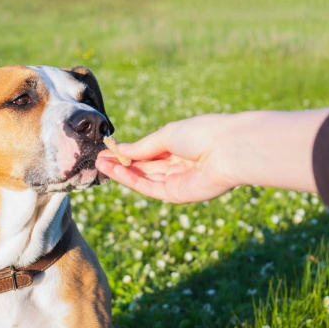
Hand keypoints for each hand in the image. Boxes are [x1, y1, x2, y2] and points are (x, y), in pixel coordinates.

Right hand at [96, 114, 238, 203]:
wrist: (230, 150)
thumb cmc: (203, 133)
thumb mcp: (167, 135)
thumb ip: (143, 147)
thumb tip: (120, 150)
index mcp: (180, 145)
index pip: (149, 151)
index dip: (128, 152)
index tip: (108, 149)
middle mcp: (179, 164)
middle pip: (144, 167)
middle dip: (121, 163)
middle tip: (98, 160)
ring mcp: (178, 180)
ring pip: (144, 178)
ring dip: (122, 172)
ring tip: (100, 165)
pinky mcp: (178, 194)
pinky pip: (150, 188)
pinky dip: (132, 181)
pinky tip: (116, 170)